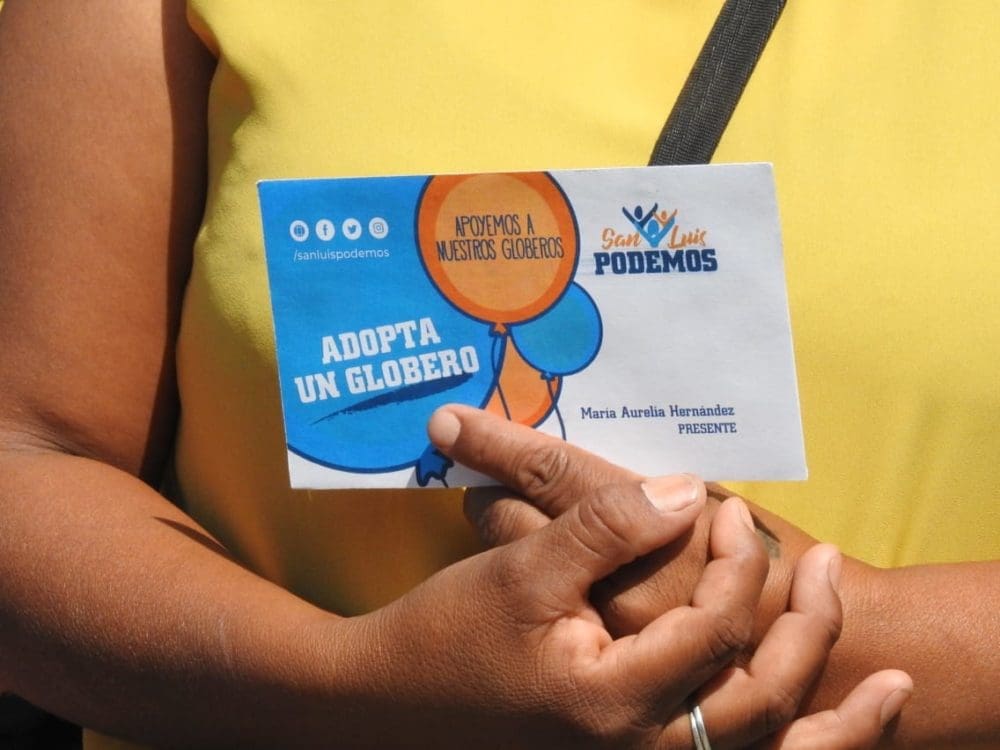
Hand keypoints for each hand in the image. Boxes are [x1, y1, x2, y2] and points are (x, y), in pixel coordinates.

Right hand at [422, 405, 911, 747]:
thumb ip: (605, 528)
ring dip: (837, 726)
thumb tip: (686, 491)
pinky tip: (825, 734)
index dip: (732, 562)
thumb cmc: (448, 637)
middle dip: (808, 631)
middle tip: (825, 567)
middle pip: (760, 702)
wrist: (393, 708)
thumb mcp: (520, 571)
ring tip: (891, 688)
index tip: (726, 510)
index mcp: (609, 703)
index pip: (714, 632)